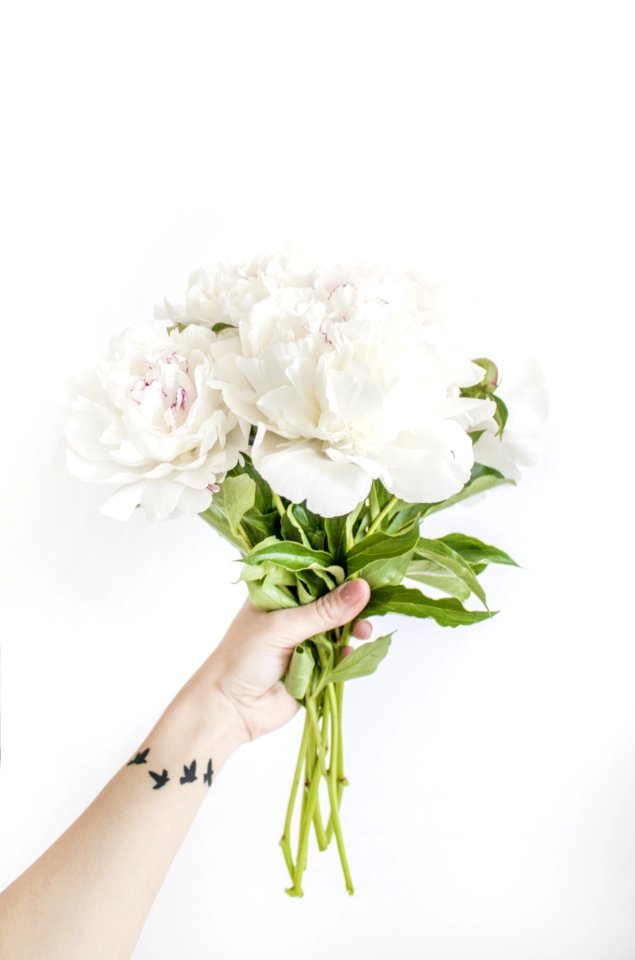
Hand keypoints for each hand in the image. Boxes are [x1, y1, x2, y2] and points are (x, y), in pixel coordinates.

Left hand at [204, 579, 371, 742]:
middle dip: (352, 603)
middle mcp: (293, 613)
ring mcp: (305, 639)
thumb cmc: (242, 658)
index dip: (340, 571)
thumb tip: (361, 588)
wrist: (230, 710)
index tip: (367, 569)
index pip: (315, 572)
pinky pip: (340, 656)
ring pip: (339, 628)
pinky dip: (348, 654)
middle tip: (372, 603)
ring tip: (363, 631)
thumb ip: (323, 611)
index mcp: (278, 592)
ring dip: (354, 628)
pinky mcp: (316, 666)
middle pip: (332, 600)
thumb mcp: (282, 627)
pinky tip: (351, 654)